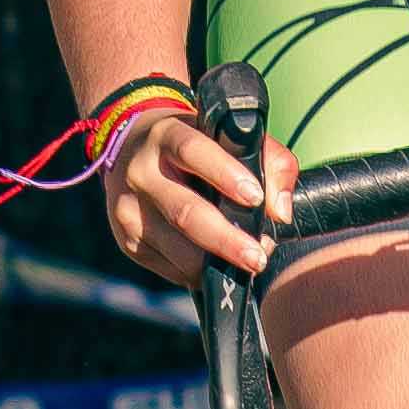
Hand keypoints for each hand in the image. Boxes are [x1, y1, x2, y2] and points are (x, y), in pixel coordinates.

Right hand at [100, 103, 292, 285]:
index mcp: (167, 135)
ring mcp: (129, 209)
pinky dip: (200, 273)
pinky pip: (170, 268)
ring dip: (218, 264)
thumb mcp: (228, 137)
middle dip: (227, 240)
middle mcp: (141, 171)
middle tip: (257, 257)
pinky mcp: (127, 241)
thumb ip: (270, 161)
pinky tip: (219, 266)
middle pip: (185, 213)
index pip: (193, 151)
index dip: (225, 174)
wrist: (128, 151)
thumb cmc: (195, 146)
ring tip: (248, 262)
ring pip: (178, 250)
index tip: (256, 198)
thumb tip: (281, 212)